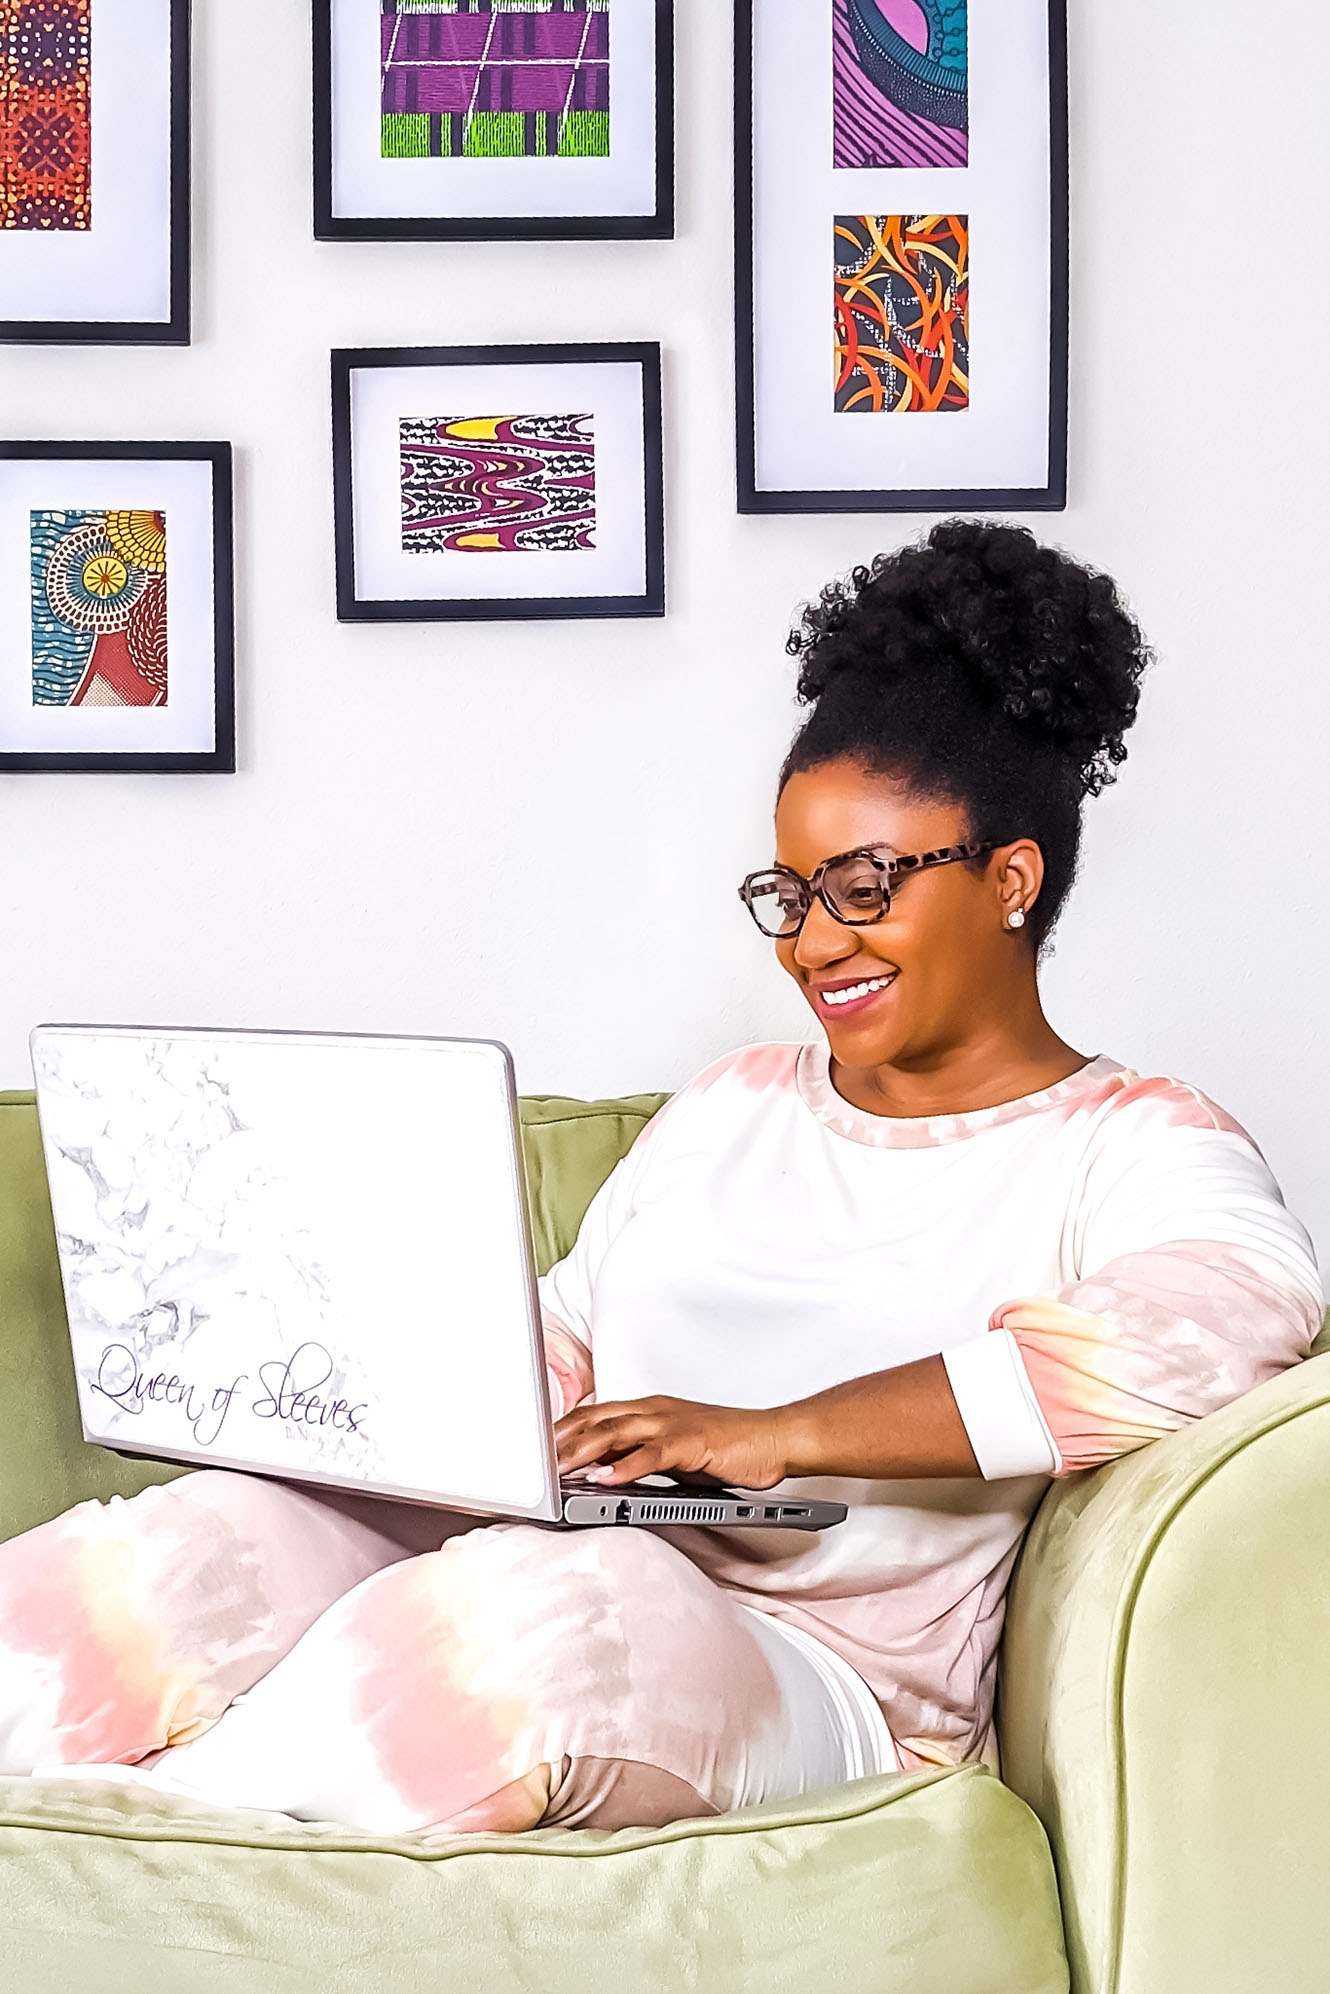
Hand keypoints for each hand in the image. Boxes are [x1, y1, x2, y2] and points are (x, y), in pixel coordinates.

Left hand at [555, 1395, 788, 1489]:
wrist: (774, 1438)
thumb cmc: (728, 1446)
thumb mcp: (674, 1450)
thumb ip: (639, 1455)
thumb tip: (602, 1471)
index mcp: (650, 1409)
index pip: (595, 1414)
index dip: (563, 1429)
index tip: (538, 1449)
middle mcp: (656, 1411)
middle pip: (596, 1420)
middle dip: (561, 1441)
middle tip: (533, 1464)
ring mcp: (673, 1424)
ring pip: (616, 1433)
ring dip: (583, 1452)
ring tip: (558, 1471)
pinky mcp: (692, 1443)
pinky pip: (652, 1455)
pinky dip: (625, 1467)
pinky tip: (606, 1480)